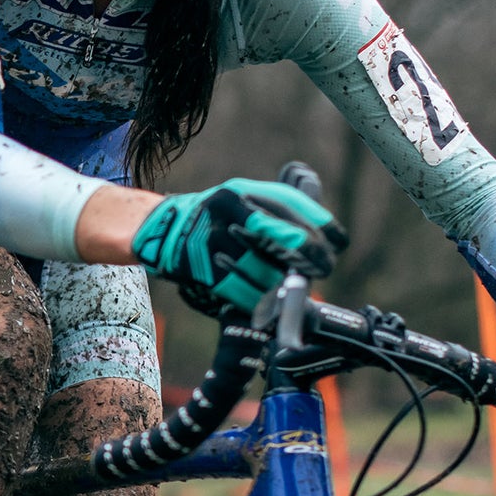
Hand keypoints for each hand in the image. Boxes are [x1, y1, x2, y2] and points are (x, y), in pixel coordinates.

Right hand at [131, 179, 345, 315]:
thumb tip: (323, 242)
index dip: (325, 232)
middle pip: (292, 241)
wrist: (160, 231)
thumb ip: (278, 214)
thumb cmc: (213, 220)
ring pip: (270, 270)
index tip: (335, 246)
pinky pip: (244, 291)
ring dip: (284, 285)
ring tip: (289, 290)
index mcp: (246, 191)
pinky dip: (259, 300)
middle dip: (313, 260)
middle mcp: (232, 210)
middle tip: (320, 270)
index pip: (300, 209)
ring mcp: (217, 239)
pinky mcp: (204, 268)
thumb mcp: (243, 200)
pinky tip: (265, 303)